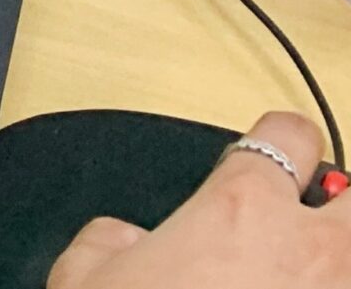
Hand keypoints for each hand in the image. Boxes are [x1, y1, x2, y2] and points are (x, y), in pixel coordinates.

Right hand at [50, 112, 350, 287]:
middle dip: (337, 207)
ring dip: (339, 263)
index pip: (289, 136)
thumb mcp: (84, 274)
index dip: (277, 145)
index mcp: (244, 206)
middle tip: (309, 230)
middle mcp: (310, 245)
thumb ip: (112, 238)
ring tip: (311, 277)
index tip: (269, 165)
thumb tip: (128, 240)